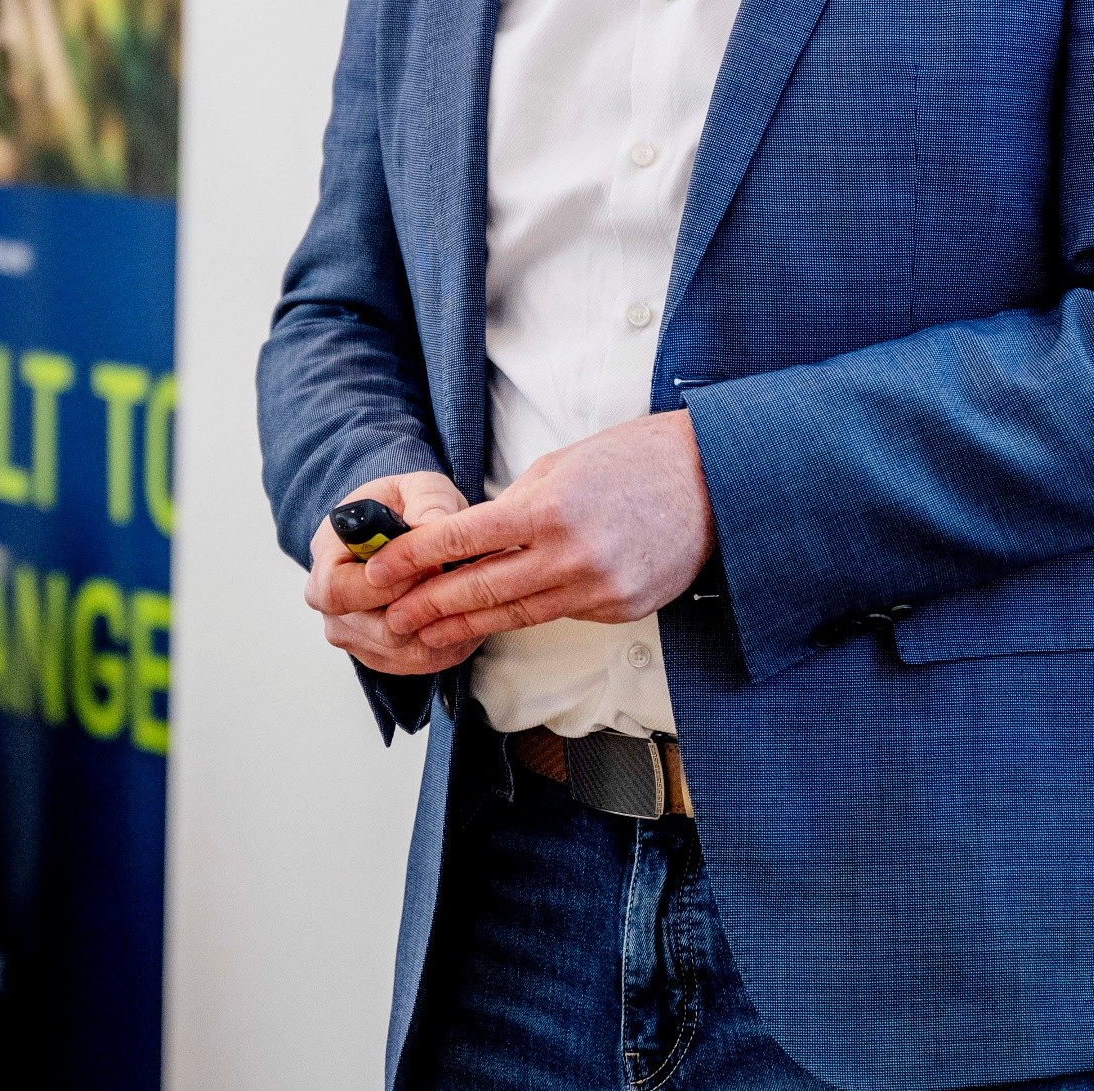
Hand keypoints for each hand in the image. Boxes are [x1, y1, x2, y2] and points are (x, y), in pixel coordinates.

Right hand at [302, 470, 478, 676]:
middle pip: (374, 630)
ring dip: (437, 625)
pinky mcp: (380, 655)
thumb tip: (432, 524)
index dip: (387, 585)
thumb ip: (428, 502)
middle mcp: (331, 605)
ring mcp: (354, 635)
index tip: (429, 565)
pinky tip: (456, 612)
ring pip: (401, 651)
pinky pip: (417, 663)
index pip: (338, 590)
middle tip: (449, 580)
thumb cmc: (406, 507)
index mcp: (327, 556)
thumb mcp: (420, 488)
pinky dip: (444, 641)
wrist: (405, 530)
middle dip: (421, 606)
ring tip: (459, 592)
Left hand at [368, 412, 712, 653]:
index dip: (416, 558)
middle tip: (391, 617)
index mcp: (549, 508)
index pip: (463, 540)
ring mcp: (598, 589)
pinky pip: (559, 615)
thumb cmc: (632, 460)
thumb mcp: (560, 467)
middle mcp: (571, 555)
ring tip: (424, 633)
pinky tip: (491, 621)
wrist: (712, 480)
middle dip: (429, 606)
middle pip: (482, 590)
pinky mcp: (619, 610)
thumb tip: (467, 542)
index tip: (381, 570)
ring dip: (464, 626)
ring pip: (516, 615)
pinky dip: (523, 615)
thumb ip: (514, 509)